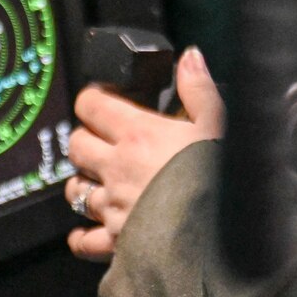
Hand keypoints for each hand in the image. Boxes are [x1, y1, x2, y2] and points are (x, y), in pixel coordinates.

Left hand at [66, 45, 223, 261]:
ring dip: (83, 183)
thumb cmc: (220, 179)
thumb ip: (199, 88)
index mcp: (138, 134)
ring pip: (75, 190)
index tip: (103, 99)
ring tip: (100, 181)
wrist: (221, 236)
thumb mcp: (218, 123)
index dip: (94, 99)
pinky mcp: (115, 240)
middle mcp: (117, 168)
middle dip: (85, 138)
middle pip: (77, 145)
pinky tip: (88, 230)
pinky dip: (81, 235)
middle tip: (103, 139)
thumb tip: (190, 56)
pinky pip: (83, 240)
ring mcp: (112, 206)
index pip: (91, 105)